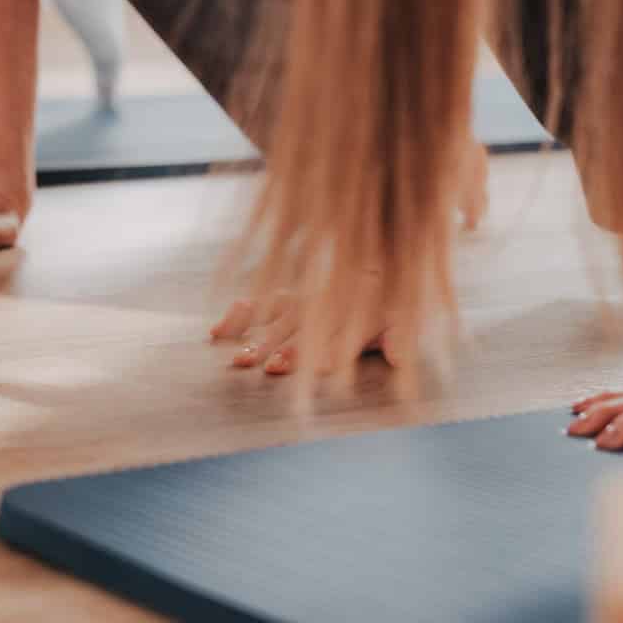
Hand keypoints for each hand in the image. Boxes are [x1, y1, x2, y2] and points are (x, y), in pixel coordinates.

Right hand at [208, 289, 410, 376]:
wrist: (369, 254)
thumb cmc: (386, 298)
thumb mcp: (404, 316)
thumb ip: (400, 336)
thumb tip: (400, 358)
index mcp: (352, 312)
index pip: (341, 335)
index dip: (331, 351)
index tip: (316, 368)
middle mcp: (323, 305)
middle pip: (304, 331)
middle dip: (288, 350)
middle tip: (271, 368)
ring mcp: (301, 299)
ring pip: (277, 319)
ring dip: (259, 339)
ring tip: (241, 361)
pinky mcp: (284, 297)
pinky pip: (256, 303)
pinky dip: (237, 315)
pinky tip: (218, 332)